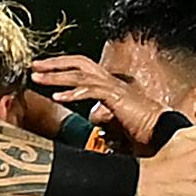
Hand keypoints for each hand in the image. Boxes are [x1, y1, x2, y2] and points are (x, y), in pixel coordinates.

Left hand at [30, 53, 165, 150]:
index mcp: (110, 84)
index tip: (42, 71)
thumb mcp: (116, 121)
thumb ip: (103, 115)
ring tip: (37, 78)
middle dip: (54, 63)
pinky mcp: (117, 97)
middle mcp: (111, 81)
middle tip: (33, 66)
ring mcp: (114, 87)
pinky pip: (91, 90)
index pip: (82, 68)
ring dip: (56, 76)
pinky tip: (58, 97)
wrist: (162, 133)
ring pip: (80, 74)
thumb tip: (93, 115)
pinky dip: (74, 93)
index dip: (62, 67)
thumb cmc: (143, 129)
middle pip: (78, 63)